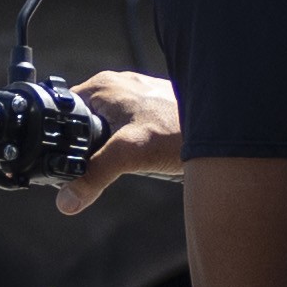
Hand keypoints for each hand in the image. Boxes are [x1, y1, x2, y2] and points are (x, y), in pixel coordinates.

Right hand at [53, 71, 180, 214]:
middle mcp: (116, 85)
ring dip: (110, 147)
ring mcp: (135, 95)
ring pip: (106, 126)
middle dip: (87, 147)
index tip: (63, 164)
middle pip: (83, 122)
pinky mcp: (151, 107)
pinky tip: (142, 154)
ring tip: (125, 160)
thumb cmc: (180, 130)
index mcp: (102, 87)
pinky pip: (126, 127)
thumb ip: (95, 174)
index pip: (63, 113)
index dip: (61, 141)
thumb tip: (66, 200)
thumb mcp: (131, 154)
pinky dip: (128, 143)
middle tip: (102, 165)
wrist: (226, 127)